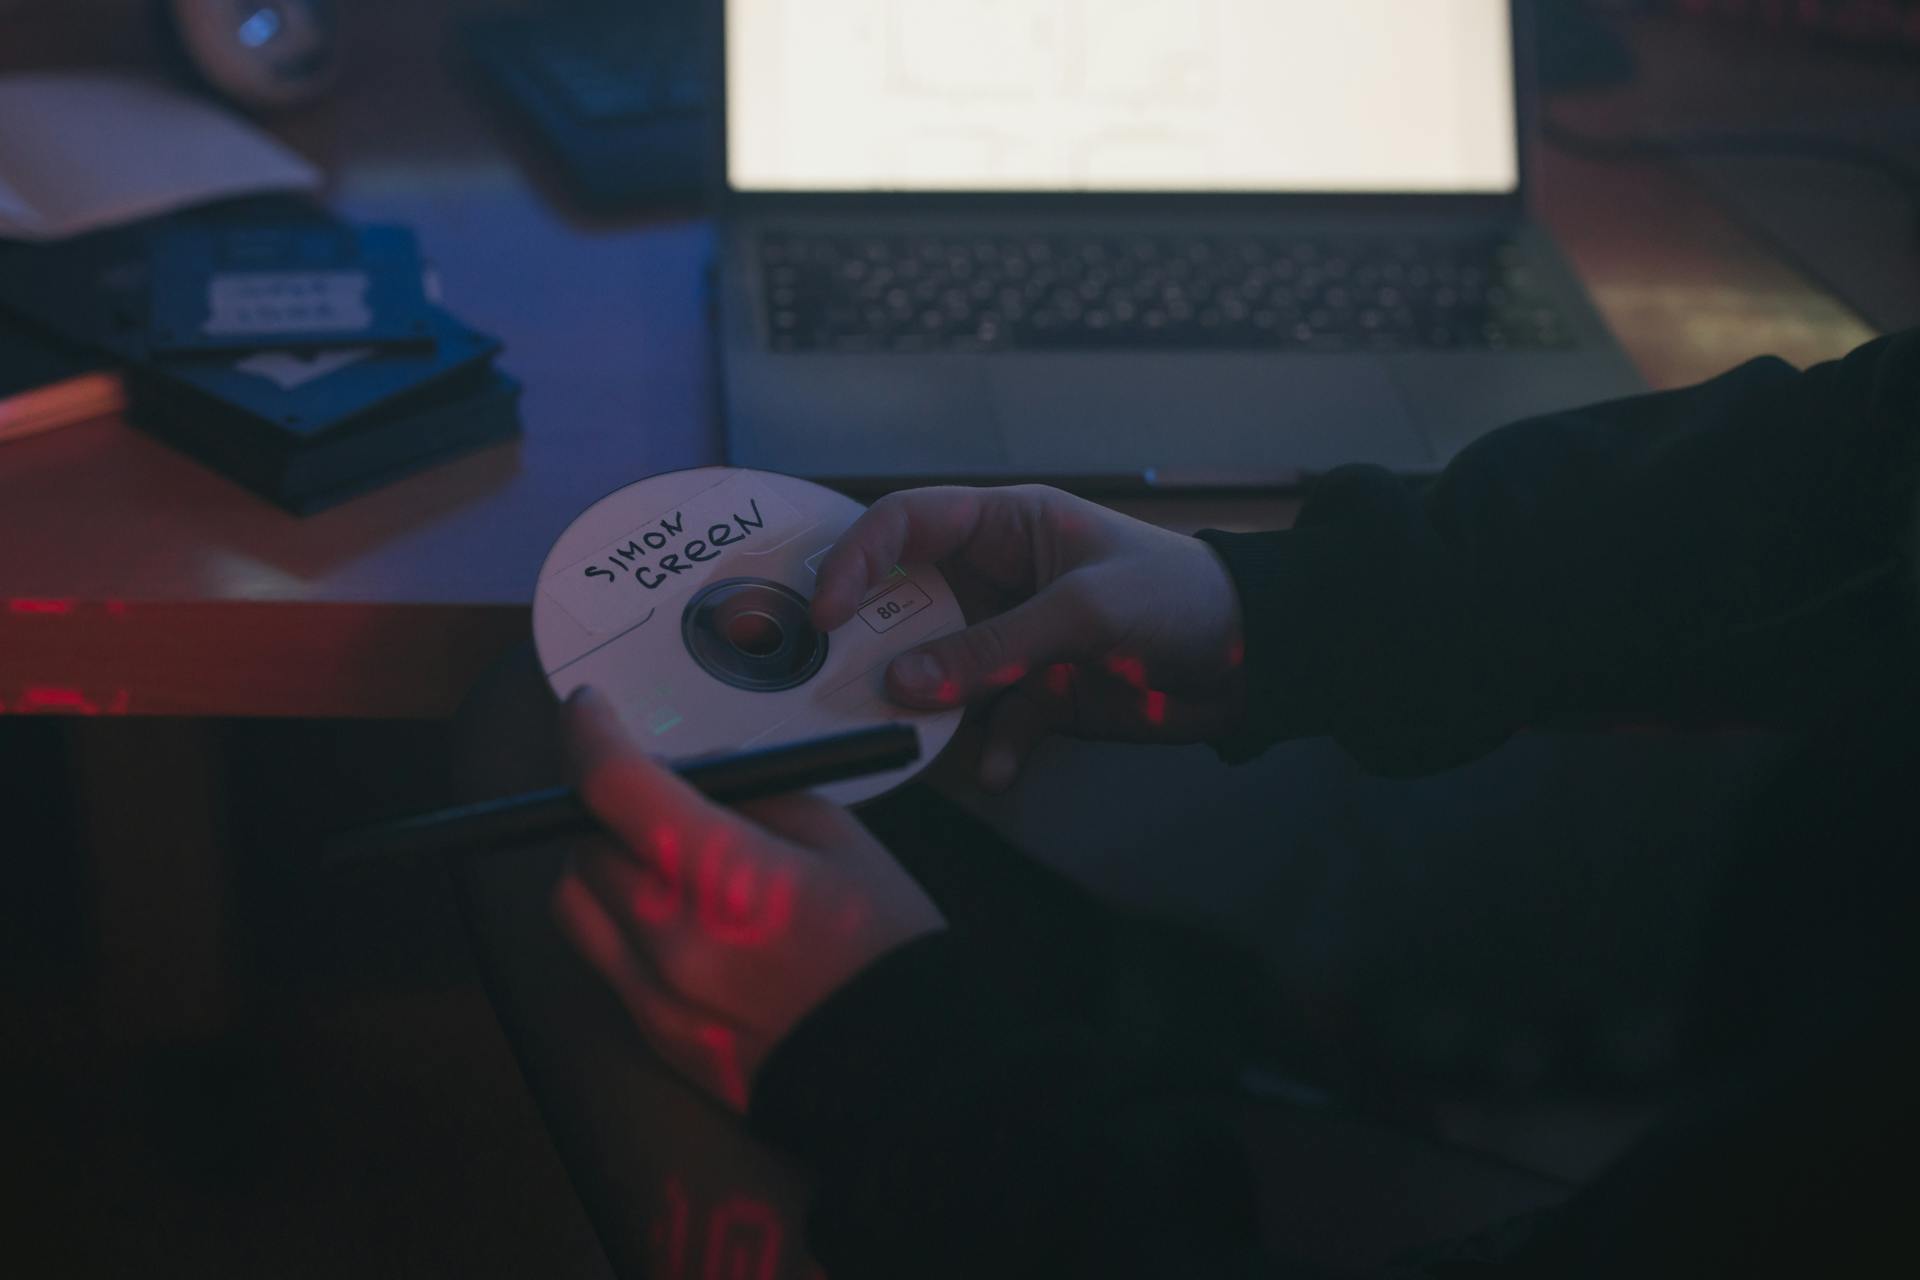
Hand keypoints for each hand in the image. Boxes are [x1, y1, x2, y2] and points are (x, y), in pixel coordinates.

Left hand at [551, 687, 945, 1111]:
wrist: (908, 1070)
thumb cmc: (887, 946)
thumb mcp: (838, 837)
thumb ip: (753, 797)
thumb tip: (690, 775)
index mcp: (726, 877)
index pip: (613, 788)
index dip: (589, 734)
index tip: (589, 710)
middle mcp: (672, 941)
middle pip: (585, 843)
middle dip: (608, 807)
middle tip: (655, 795)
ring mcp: (655, 998)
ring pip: (575, 903)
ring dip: (601, 864)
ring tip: (654, 857)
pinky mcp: (655, 1038)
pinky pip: (603, 960)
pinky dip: (621, 921)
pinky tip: (675, 916)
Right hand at [811, 484, 1245, 790]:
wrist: (1253, 659)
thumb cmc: (1179, 595)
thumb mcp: (1086, 610)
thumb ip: (995, 647)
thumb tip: (904, 682)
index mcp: (1006, 525)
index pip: (905, 524)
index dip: (856, 560)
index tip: (825, 614)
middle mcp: (996, 578)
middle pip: (906, 606)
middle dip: (877, 648)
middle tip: (843, 687)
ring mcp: (1012, 639)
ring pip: (940, 674)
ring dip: (928, 708)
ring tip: (914, 738)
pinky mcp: (1036, 694)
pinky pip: (990, 723)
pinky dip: (992, 749)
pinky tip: (1002, 770)